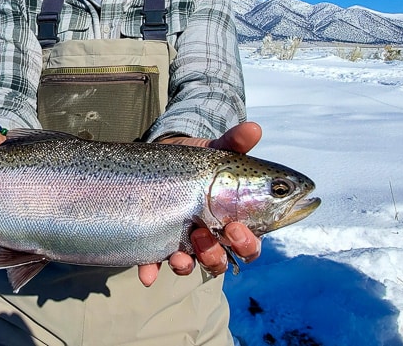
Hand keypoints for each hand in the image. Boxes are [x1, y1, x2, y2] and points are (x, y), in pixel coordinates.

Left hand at [137, 121, 264, 285]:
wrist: (164, 156)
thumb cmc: (200, 160)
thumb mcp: (216, 151)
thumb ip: (235, 142)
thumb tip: (254, 128)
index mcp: (234, 220)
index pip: (249, 244)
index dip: (247, 244)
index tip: (236, 229)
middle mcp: (212, 237)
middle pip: (222, 260)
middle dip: (217, 255)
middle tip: (206, 234)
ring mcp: (184, 242)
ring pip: (192, 265)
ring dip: (188, 265)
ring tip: (180, 254)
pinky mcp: (158, 241)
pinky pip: (155, 264)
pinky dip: (152, 271)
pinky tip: (147, 274)